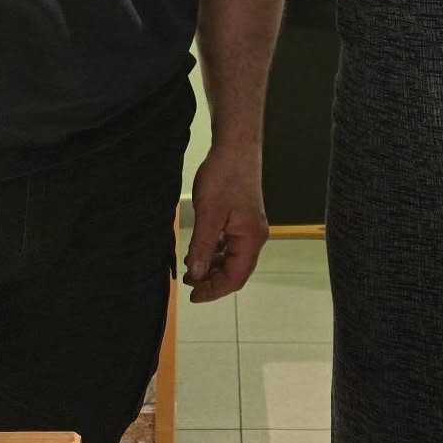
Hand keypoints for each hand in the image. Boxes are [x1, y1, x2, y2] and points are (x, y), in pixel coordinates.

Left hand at [184, 149, 268, 303]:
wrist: (235, 147)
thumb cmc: (224, 178)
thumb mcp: (209, 215)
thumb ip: (202, 247)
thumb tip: (196, 275)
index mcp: (251, 239)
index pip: (235, 277)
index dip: (214, 290)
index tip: (192, 295)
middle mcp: (254, 237)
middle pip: (235, 271)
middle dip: (212, 281)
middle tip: (188, 284)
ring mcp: (249, 228)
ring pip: (231, 258)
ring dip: (212, 267)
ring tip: (190, 269)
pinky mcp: (241, 219)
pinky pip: (229, 245)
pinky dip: (214, 252)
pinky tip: (198, 251)